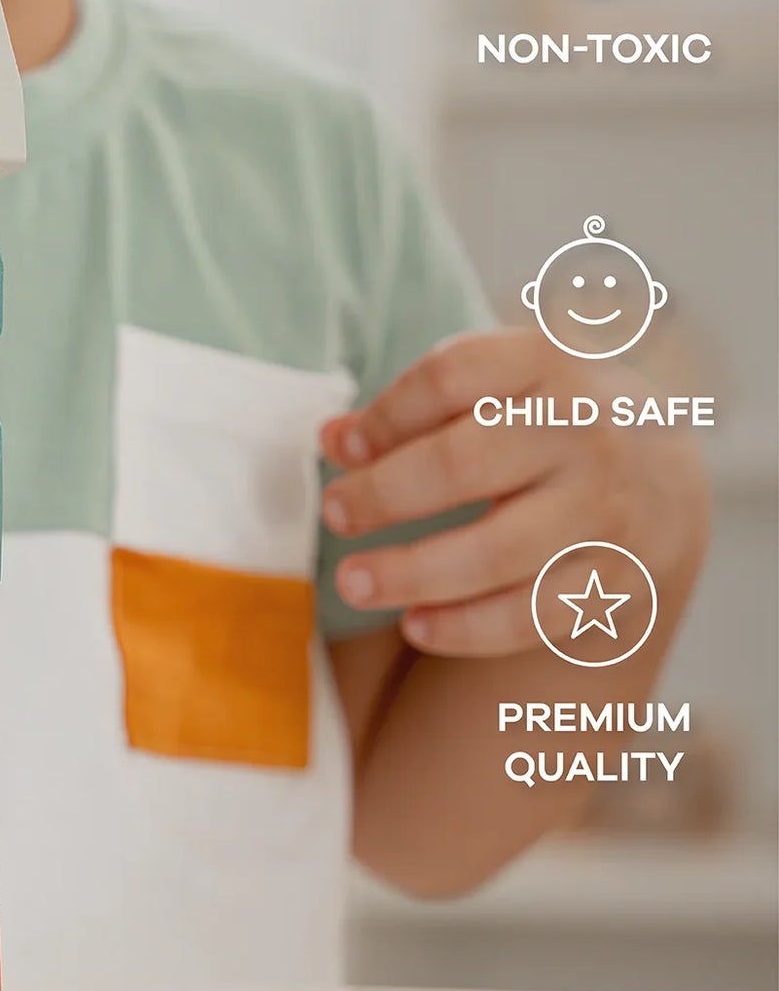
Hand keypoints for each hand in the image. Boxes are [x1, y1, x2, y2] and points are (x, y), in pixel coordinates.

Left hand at [317, 329, 708, 656]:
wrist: (658, 478)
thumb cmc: (540, 422)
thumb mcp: (493, 388)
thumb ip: (412, 409)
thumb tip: (332, 439)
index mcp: (547, 364)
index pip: (451, 376)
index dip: (386, 414)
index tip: (343, 448)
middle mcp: (585, 431)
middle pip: (462, 463)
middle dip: (384, 495)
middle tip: (334, 514)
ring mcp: (604, 507)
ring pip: (496, 551)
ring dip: (412, 573)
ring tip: (352, 583)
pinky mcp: (617, 577)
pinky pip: (533, 614)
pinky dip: (467, 627)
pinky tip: (415, 626)